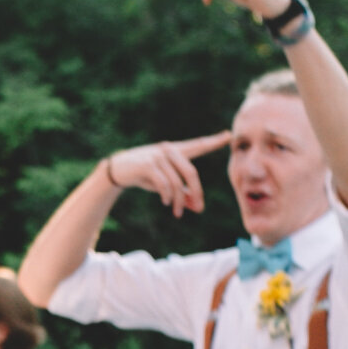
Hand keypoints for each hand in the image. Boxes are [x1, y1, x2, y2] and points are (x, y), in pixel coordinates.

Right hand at [106, 133, 231, 219]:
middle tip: (199, 209)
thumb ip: (183, 193)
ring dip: (179, 201)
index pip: (198, 145)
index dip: (213, 142)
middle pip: (191, 173)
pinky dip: (167, 196)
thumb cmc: (146, 176)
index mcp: (176, 151)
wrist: (119, 170)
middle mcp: (169, 150)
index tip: (228, 136)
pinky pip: (164, 184)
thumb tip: (197, 207)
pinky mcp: (147, 164)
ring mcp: (158, 156)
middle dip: (197, 193)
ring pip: (177, 183)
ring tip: (178, 212)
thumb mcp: (166, 184)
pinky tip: (166, 202)